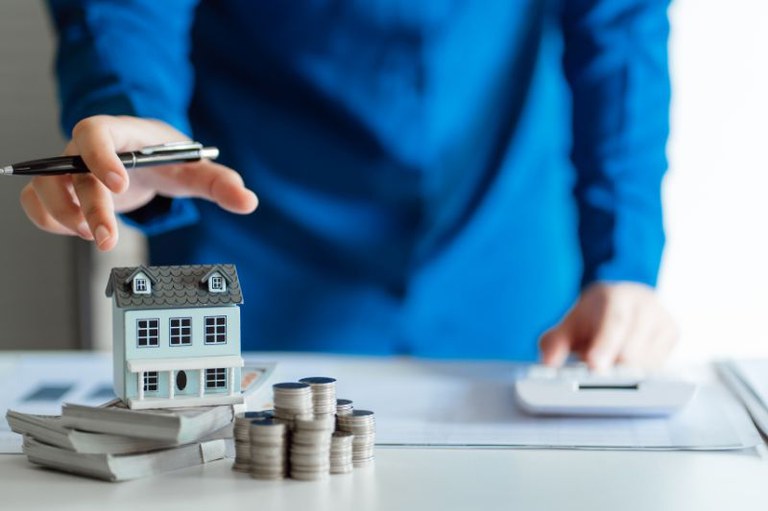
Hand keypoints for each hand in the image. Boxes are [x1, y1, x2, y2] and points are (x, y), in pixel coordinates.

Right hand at [20, 115, 258, 250]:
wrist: (143, 158)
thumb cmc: (166, 158)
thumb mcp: (193, 168)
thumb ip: (221, 183)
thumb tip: (248, 201)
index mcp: (119, 134)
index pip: (95, 132)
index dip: (101, 156)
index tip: (119, 184)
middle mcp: (85, 150)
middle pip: (71, 172)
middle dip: (89, 208)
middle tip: (108, 239)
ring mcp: (67, 170)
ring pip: (45, 190)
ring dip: (65, 218)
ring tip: (96, 236)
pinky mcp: (58, 191)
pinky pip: (36, 205)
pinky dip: (50, 222)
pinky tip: (79, 232)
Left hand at [539, 282, 677, 369]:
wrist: (620, 301)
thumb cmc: (594, 317)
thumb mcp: (569, 325)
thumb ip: (554, 343)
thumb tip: (548, 363)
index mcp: (618, 296)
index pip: (615, 322)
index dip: (605, 346)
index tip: (594, 367)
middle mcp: (646, 305)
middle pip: (633, 349)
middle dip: (612, 369)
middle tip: (595, 378)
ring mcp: (663, 320)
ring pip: (647, 364)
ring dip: (625, 375)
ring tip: (609, 364)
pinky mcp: (673, 336)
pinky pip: (658, 368)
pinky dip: (639, 375)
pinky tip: (626, 366)